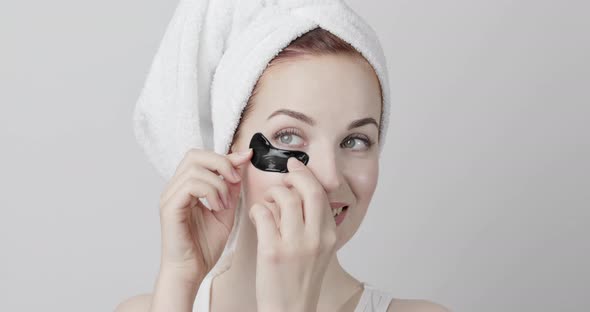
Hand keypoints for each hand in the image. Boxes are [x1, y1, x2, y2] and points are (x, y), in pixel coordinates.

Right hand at [158, 147, 252, 281]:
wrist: (191, 271)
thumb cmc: (203, 247)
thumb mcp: (225, 211)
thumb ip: (231, 188)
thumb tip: (240, 163)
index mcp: (186, 187)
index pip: (202, 157)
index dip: (226, 155)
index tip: (247, 157)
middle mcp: (175, 188)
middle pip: (195, 155)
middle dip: (221, 162)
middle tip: (235, 180)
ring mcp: (170, 196)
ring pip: (195, 169)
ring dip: (218, 183)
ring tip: (225, 204)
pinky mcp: (169, 207)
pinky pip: (191, 185)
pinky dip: (210, 192)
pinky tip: (218, 207)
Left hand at [249, 157, 337, 311]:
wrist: (289, 309)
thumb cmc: (299, 279)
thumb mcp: (318, 250)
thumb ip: (314, 223)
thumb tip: (302, 192)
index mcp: (328, 235)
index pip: (321, 193)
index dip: (307, 176)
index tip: (296, 168)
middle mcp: (316, 238)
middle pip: (308, 189)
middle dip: (294, 176)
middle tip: (284, 177)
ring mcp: (295, 244)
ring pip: (284, 198)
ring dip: (272, 194)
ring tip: (268, 203)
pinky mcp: (272, 251)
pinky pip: (263, 213)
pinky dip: (257, 210)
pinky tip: (257, 217)